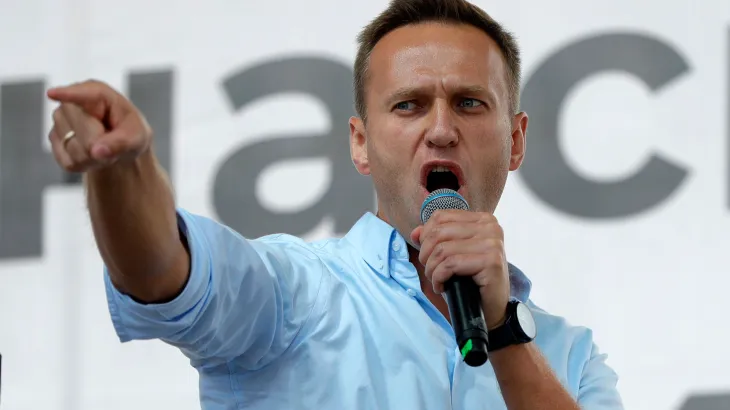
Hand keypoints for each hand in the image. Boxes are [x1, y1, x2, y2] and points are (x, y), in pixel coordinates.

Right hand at [47, 80, 151, 171]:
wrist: (121, 146)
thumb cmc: (130, 133)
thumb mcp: (137, 137)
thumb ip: (120, 143)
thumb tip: (97, 151)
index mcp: (98, 94)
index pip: (80, 94)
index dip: (67, 94)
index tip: (52, 94)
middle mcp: (73, 103)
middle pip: (82, 131)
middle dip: (99, 144)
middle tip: (113, 143)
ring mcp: (60, 120)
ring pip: (74, 149)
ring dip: (94, 157)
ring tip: (103, 147)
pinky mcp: (54, 139)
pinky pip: (68, 162)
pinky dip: (84, 165)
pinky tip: (92, 155)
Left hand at [410, 209, 509, 329]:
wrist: (491, 309)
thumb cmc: (470, 281)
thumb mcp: (452, 255)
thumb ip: (434, 239)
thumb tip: (415, 233)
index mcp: (482, 219)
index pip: (440, 217)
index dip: (426, 237)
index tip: (428, 256)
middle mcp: (490, 227)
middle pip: (438, 233)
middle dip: (426, 255)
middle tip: (431, 272)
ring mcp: (492, 243)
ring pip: (442, 249)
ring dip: (432, 269)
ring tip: (437, 281)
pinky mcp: (491, 261)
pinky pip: (450, 264)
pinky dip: (439, 278)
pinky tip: (442, 287)